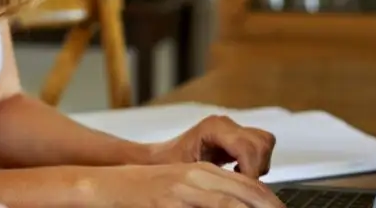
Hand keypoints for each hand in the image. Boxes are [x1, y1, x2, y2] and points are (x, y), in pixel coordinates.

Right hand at [91, 162, 282, 207]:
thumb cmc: (142, 191)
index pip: (249, 185)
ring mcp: (182, 191)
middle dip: (268, 207)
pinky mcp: (168, 203)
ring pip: (228, 203)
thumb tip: (234, 203)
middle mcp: (196, 177)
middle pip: (246, 194)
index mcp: (201, 171)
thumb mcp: (179, 187)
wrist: (105, 185)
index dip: (270, 201)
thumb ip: (207, 194)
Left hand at [149, 115, 276, 178]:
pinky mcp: (236, 136)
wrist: (159, 160)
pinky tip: (238, 172)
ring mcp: (232, 128)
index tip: (245, 187)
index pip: (247, 147)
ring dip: (258, 164)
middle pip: (261, 143)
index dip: (251, 170)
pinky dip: (256, 161)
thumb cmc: (168, 166)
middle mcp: (225, 124)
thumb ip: (218, 177)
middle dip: (256, 167)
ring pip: (264, 143)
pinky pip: (260, 146)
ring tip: (239, 178)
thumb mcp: (191, 173)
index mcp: (213, 128)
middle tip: (242, 185)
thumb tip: (239, 185)